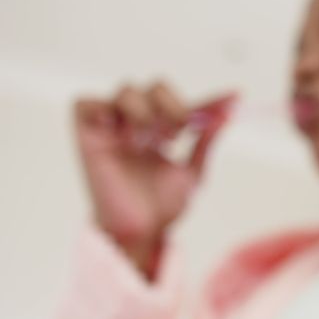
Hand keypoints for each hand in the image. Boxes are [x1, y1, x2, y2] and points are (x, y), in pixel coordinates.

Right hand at [74, 82, 232, 276]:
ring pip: (126, 90)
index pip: (185, 105)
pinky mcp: (88, 137)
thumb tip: (227, 115)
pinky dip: (102, 108)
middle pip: (154, 87)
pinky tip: (121, 134)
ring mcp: (112, 129)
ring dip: (145, 111)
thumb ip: (206, 142)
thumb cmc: (161, 207)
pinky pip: (83, 103)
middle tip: (176, 135)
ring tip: (149, 142)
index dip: (210, 101)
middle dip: (173, 106)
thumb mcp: (193, 171)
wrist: (143, 231)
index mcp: (160, 132)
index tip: (235, 99)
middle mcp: (137, 126)